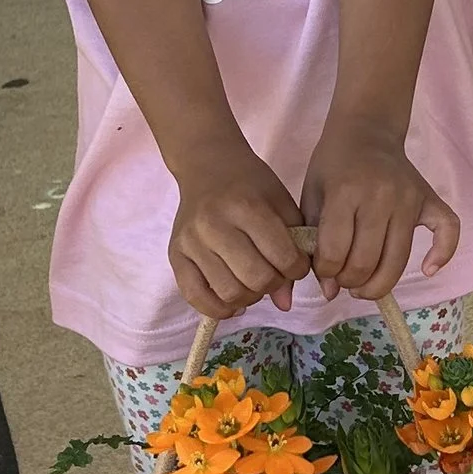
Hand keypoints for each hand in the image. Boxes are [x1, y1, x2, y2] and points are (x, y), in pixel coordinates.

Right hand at [170, 144, 312, 319]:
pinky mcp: (175, 254)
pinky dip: (218, 308)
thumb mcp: (280, 204)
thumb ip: (293, 249)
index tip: (296, 264)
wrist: (207, 165)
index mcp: (247, 207)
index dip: (298, 269)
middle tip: (275, 274)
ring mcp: (191, 241)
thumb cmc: (250, 184)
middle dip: (274, 284)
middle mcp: (215, 224)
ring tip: (254, 283)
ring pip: (228, 292)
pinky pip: (195, 296)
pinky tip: (233, 301)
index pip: (282, 257)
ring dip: (250, 297)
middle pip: (255, 278)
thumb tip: (285, 303)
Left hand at [299, 116, 459, 302]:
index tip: (324, 271)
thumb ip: (315, 243)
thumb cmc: (333, 165)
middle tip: (344, 280)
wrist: (366, 131)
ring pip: (398, 259)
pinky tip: (428, 269)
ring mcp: (409, 198)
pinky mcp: (430, 199)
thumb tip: (330, 292)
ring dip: (379, 284)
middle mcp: (380, 196)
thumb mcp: (312, 197)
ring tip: (365, 286)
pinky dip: (443, 254)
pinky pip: (448, 231)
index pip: (334, 252)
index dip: (326, 272)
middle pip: (366, 261)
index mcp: (344, 192)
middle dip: (350, 282)